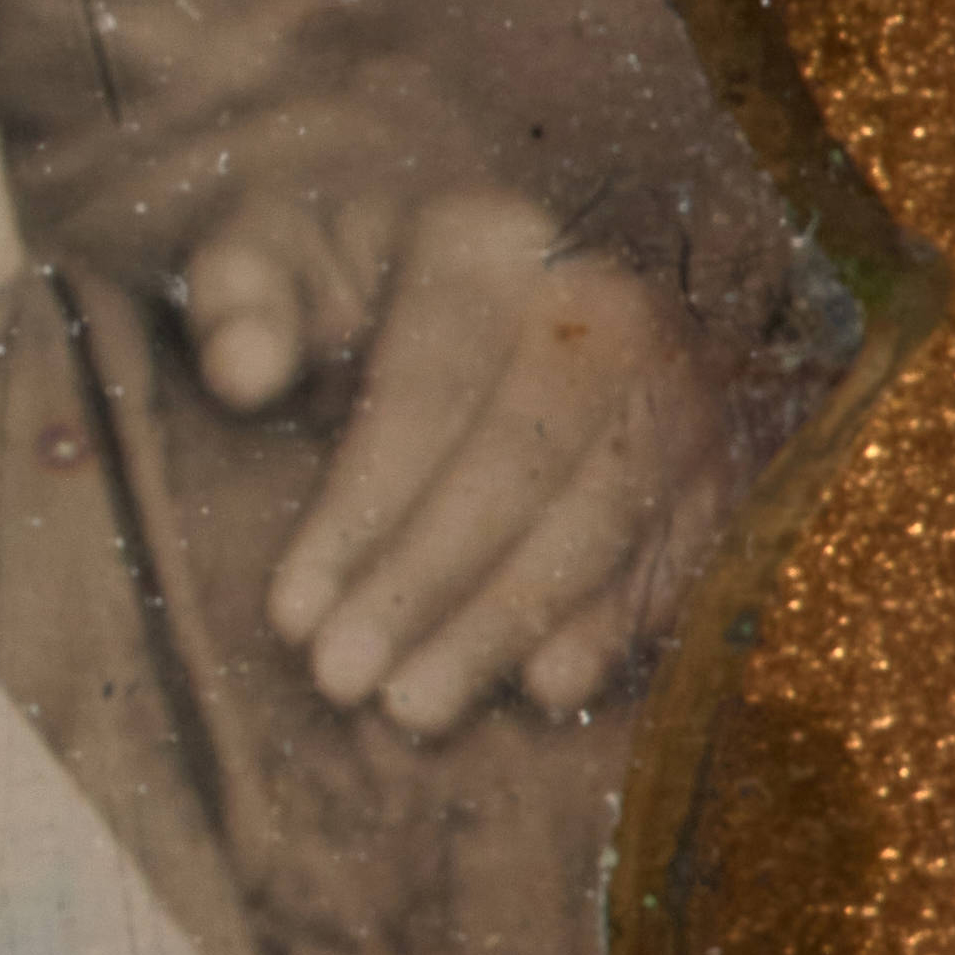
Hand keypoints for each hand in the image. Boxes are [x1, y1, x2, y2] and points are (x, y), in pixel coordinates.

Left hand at [183, 186, 739, 729]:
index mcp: (487, 245)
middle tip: (341, 680)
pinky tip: (545, 688)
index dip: (361, 513)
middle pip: (520, 467)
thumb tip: (242, 371)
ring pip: (600, 520)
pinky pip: (681, 548)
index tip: (289, 612)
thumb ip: (236, 296)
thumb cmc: (349, 280)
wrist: (482, 275)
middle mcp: (606, 305)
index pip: (428, 395)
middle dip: (424, 589)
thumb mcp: (269, 253)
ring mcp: (680, 380)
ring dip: (504, 626)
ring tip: (412, 709)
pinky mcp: (718, 453)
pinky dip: (617, 624)